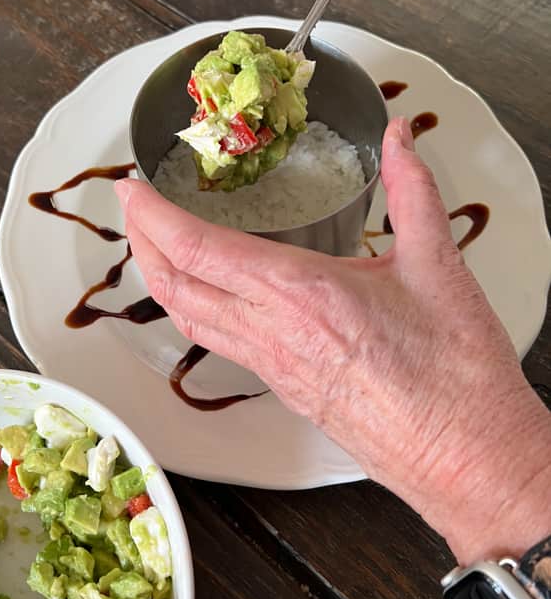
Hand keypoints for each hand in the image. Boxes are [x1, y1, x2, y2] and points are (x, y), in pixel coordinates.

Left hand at [116, 118, 550, 563]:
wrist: (466, 458)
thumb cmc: (456, 375)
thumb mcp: (437, 266)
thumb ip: (412, 190)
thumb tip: (399, 139)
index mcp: (302, 294)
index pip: (199, 250)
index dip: (153, 216)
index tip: (132, 188)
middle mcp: (274, 333)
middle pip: (177, 286)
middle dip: (142, 243)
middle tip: (134, 209)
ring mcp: (274, 368)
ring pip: (191, 320)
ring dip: (162, 279)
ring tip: (155, 247)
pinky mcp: (285, 390)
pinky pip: (220, 344)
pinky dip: (195, 310)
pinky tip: (208, 297)